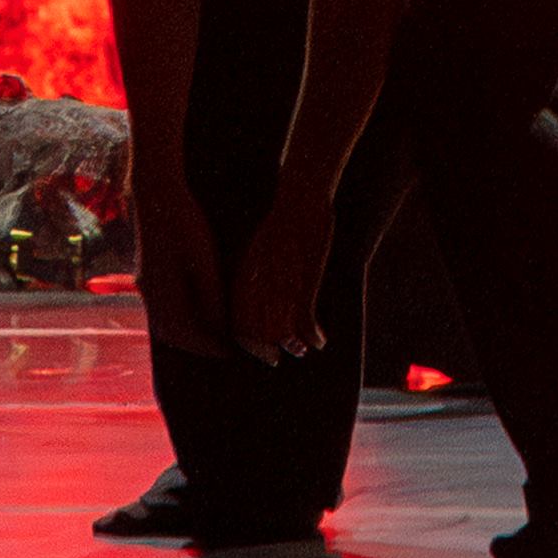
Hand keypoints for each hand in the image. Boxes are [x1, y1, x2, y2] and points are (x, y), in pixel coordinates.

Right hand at [132, 164, 219, 352]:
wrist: (155, 196)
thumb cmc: (185, 225)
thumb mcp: (205, 262)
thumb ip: (212, 298)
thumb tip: (221, 329)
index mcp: (165, 296)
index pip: (189, 336)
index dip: (212, 347)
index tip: (231, 352)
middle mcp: (150, 296)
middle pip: (174, 336)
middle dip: (199, 346)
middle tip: (223, 349)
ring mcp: (145, 287)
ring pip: (165, 325)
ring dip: (187, 335)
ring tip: (212, 335)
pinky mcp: (146, 276)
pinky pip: (161, 311)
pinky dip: (179, 320)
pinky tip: (195, 312)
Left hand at [225, 180, 335, 361]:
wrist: (299, 198)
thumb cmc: (281, 221)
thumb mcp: (257, 249)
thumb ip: (255, 275)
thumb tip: (259, 294)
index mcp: (244, 278)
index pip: (236, 323)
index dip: (245, 342)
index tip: (256, 350)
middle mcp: (258, 287)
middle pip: (255, 334)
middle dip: (266, 352)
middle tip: (276, 359)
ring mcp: (280, 286)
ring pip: (280, 333)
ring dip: (293, 346)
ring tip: (302, 350)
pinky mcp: (305, 282)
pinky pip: (306, 322)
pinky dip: (314, 335)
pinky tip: (321, 340)